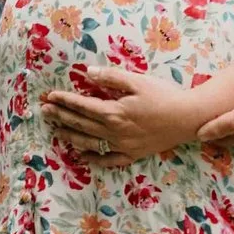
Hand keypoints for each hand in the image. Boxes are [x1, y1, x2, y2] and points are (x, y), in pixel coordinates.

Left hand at [41, 66, 209, 164]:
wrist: (189, 119)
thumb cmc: (164, 96)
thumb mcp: (137, 81)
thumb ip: (111, 78)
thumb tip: (88, 73)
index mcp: (113, 112)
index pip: (81, 106)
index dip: (64, 100)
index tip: (50, 96)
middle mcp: (114, 132)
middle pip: (81, 124)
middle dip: (60, 117)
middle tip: (44, 112)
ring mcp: (122, 145)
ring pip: (89, 142)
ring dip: (70, 136)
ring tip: (55, 131)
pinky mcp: (132, 154)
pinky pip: (108, 160)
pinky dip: (93, 159)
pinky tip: (82, 157)